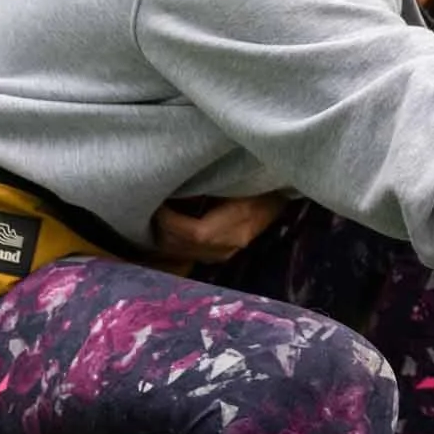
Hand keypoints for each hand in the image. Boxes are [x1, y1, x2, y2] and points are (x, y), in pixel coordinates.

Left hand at [151, 193, 288, 263]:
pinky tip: (171, 230)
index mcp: (239, 220)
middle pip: (186, 247)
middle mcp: (232, 243)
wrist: (280, 196)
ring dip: (167, 239)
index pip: (196, 233)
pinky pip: (191, 255)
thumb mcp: (236, 177)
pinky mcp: (223, 255)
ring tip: (160, 219)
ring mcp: (228, 253)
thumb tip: (176, 189)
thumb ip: (210, 183)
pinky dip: (176, 245)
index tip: (159, 206)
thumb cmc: (257, 181)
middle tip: (152, 210)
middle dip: (163, 231)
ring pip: (185, 254)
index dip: (172, 222)